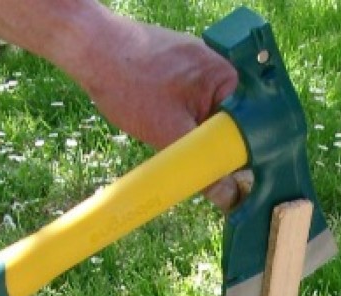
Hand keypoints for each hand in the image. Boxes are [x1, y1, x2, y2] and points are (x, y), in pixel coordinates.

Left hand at [72, 17, 241, 209]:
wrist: (92, 51)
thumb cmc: (130, 85)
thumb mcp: (170, 135)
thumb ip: (203, 167)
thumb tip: (228, 198)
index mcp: (228, 76)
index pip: (249, 126)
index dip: (238, 156)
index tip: (228, 179)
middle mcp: (220, 66)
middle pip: (230, 122)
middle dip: (212, 145)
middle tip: (192, 160)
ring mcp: (199, 64)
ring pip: (208, 115)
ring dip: (193, 134)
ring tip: (169, 133)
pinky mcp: (180, 68)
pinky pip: (192, 102)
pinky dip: (181, 118)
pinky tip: (160, 120)